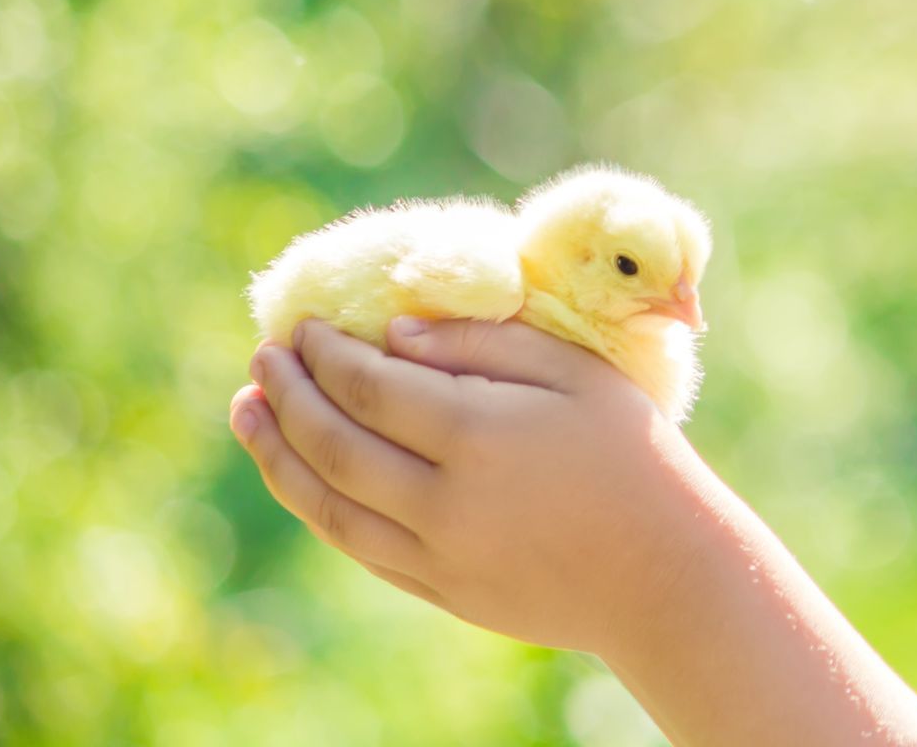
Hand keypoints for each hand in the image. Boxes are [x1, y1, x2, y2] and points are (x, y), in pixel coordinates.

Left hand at [228, 316, 692, 654]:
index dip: (327, 353)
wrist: (666, 573)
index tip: (304, 325)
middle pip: (335, 445)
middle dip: (289, 395)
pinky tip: (305, 474)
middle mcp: (445, 501)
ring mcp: (438, 556)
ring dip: (278, 455)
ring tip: (249, 414)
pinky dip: (318, 506)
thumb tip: (393, 334)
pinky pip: (360, 547)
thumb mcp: (578, 374)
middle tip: (262, 357)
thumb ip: (487, 345)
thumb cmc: (634, 455)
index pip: (370, 387)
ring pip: (328, 506)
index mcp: (480, 434)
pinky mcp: (443, 592)